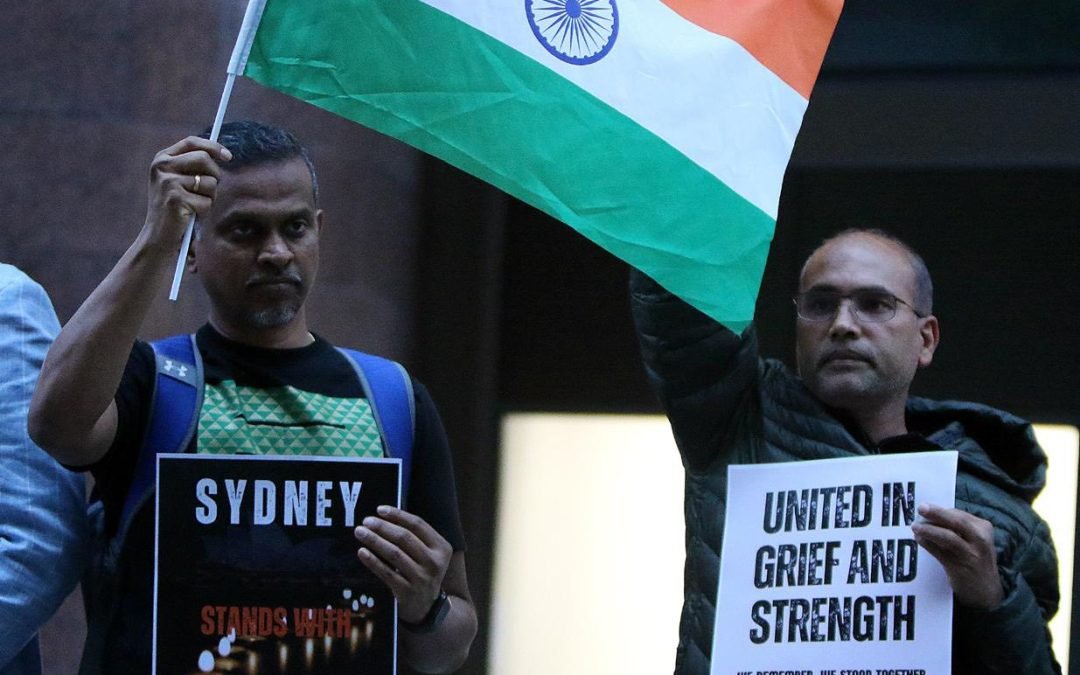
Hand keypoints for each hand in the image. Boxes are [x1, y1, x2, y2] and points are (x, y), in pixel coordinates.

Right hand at [143, 136, 230, 246]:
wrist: (157, 236)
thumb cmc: (175, 209)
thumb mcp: (179, 181)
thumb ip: (194, 166)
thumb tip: (223, 154)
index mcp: (162, 159)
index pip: (191, 142)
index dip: (212, 147)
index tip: (228, 157)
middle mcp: (162, 166)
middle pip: (204, 159)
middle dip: (215, 175)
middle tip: (210, 191)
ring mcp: (168, 181)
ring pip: (209, 182)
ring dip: (209, 197)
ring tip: (194, 205)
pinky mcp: (176, 198)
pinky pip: (207, 201)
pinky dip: (204, 211)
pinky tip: (190, 215)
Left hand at [354, 505, 453, 622]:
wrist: (427, 607)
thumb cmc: (423, 573)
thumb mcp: (429, 554)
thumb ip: (416, 538)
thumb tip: (385, 516)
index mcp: (442, 547)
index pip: (418, 525)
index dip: (398, 515)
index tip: (379, 509)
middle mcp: (434, 562)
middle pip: (405, 538)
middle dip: (382, 527)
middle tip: (366, 521)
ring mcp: (421, 578)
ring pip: (394, 553)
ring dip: (375, 540)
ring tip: (360, 532)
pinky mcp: (407, 591)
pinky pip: (386, 572)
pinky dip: (372, 561)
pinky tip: (362, 552)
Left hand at [912, 503, 1003, 609]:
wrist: (986, 590)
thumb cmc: (975, 558)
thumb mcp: (974, 539)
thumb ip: (957, 527)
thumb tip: (929, 514)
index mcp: (984, 528)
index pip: (959, 514)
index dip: (941, 510)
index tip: (925, 507)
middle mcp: (980, 540)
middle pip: (957, 522)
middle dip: (937, 513)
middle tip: (921, 508)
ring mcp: (971, 554)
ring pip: (948, 537)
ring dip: (929, 530)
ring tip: (915, 527)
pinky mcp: (959, 567)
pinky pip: (940, 552)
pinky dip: (928, 544)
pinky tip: (919, 539)